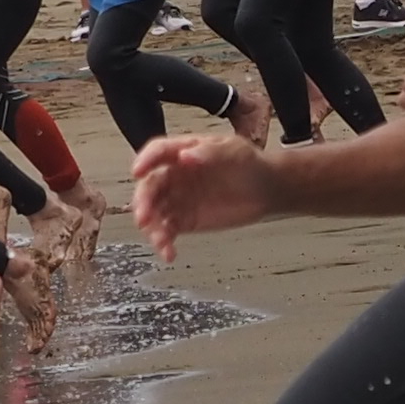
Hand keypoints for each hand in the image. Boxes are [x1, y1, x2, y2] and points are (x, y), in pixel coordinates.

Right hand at [133, 128, 277, 253]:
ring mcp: (176, 199)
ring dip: (151, 227)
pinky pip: (166, 232)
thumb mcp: (233, 150)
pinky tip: (169, 253)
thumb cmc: (249, 164)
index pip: (157, 153)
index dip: (145, 161)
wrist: (266, 189)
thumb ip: (209, 152)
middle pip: (149, 187)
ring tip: (161, 241)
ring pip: (153, 213)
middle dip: (144, 203)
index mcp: (181, 152)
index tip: (138, 172)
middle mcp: (173, 176)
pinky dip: (164, 243)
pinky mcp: (183, 221)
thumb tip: (185, 157)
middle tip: (145, 217)